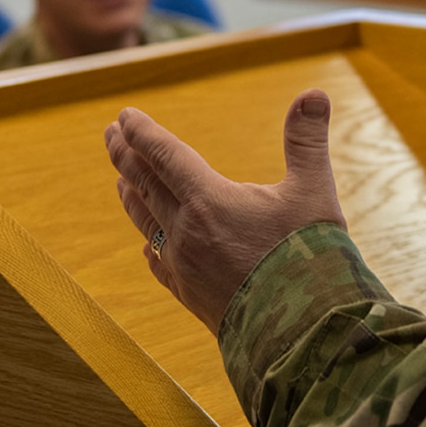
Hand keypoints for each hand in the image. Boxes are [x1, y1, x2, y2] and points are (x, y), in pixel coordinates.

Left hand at [104, 89, 345, 334]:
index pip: (165, 156)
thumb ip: (307, 140)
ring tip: (120, 179)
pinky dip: (150, 245)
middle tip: (111, 134)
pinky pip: (159, 264)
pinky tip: (147, 247)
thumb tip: (313, 93)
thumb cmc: (311, 258)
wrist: (304, 333)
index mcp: (209, 201)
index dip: (144, 133)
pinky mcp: (191, 296)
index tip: (126, 116)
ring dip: (131, 195)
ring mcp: (184, 267)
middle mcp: (186, 232)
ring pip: (146, 222)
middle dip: (126, 156)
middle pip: (145, 184)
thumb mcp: (314, 191)